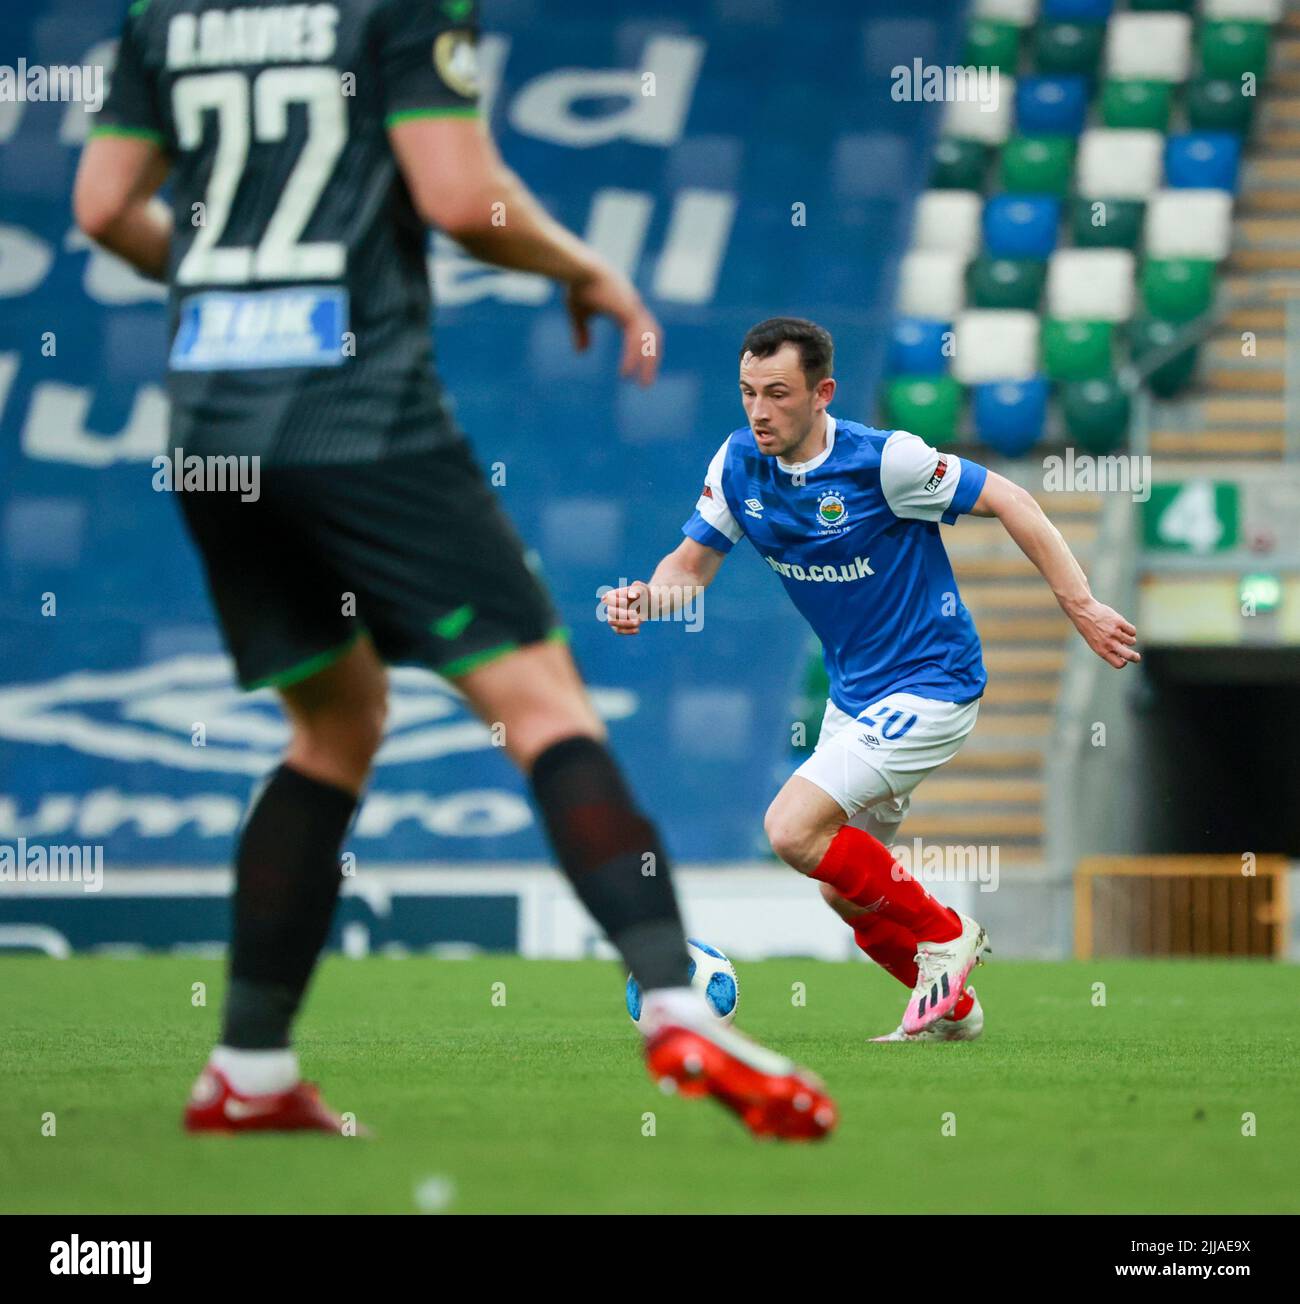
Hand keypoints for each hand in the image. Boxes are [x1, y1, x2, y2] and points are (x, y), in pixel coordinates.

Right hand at [565, 264, 660, 384]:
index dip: (644, 348)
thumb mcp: (578, 313)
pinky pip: (635, 340)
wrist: (577, 268)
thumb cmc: (577, 285)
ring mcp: (633, 308)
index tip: (641, 366)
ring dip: (647, 363)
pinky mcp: (627, 312)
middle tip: (646, 383)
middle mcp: (634, 307)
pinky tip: (626, 372)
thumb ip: (581, 333)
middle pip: (653, 336)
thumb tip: (582, 353)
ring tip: (642, 384)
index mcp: (626, 306)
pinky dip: (633, 357)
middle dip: (652, 359)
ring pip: (648, 340)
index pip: (645, 330)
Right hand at [602, 581, 650, 634]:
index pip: (608, 598)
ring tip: (638, 621)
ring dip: (626, 623)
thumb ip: (639, 587)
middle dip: (622, 613)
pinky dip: (628, 631)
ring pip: (613, 622)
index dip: (615, 601)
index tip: (626, 602)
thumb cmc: (643, 595)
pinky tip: (637, 630)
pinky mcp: (617, 626)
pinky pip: (618, 630)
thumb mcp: (643, 589)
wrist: (648, 605)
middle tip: (635, 613)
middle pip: (610, 611)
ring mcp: (613, 617)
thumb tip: (634, 587)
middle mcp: (611, 606)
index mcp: (614, 594)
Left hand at [1068, 598, 1140, 668]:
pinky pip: (1132, 630)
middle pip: (1129, 656)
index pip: (1118, 664)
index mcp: (1101, 650)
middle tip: (1137, 657)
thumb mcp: (1094, 642)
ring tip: (1121, 634)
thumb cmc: (1089, 628)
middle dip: (1136, 658)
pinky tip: (1123, 627)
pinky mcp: (1119, 622)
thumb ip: (1107, 648)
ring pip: (1132, 641)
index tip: (1124, 659)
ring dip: (1129, 639)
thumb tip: (1123, 653)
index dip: (1123, 663)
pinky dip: (1130, 630)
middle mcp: (1109, 643)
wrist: (1083, 611)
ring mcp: (1115, 633)